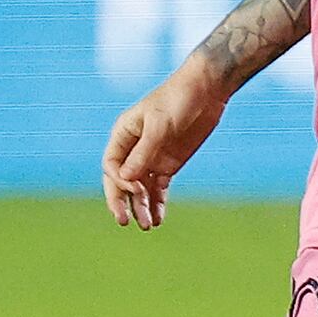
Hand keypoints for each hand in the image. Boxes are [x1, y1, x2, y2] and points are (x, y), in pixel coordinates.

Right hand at [101, 63, 228, 230]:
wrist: (207, 90)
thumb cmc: (178, 99)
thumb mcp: (160, 125)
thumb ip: (144, 152)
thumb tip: (124, 179)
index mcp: (123, 134)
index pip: (111, 166)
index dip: (119, 182)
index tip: (136, 188)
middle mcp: (133, 149)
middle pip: (120, 182)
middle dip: (122, 202)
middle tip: (125, 222)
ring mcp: (152, 158)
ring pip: (140, 189)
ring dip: (141, 207)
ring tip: (148, 226)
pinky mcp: (169, 164)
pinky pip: (158, 188)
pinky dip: (158, 203)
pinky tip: (159, 218)